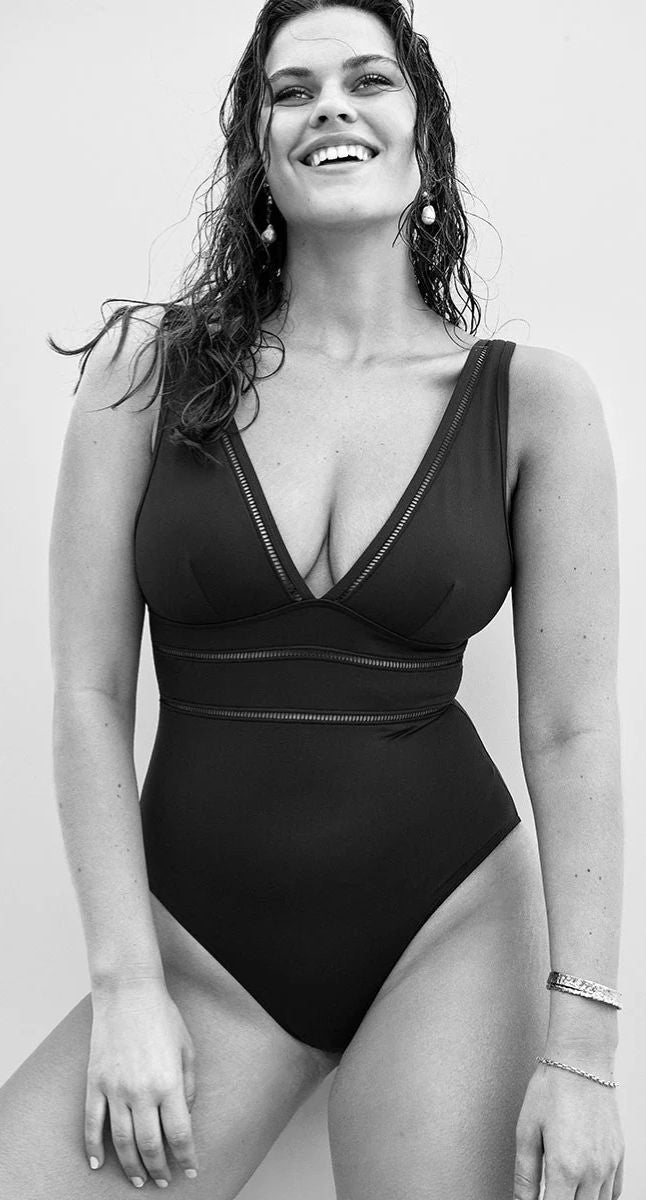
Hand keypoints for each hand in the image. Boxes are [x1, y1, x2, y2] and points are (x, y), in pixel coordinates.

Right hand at [84, 978, 198, 1187]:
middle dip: (159, 1169)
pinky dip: (93, 1148)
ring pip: (122, 1141)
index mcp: (169, 1083)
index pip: (180, 1134)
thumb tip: (186, 1117)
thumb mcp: (188, 1049)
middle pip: (150, 1145)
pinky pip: (92, 1123)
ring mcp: (115, 1088)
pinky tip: (98, 1164)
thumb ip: (189, 1086)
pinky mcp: (95, 1082)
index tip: (190, 1171)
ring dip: (131, 1166)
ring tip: (138, 1180)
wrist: (128, 992)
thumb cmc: (163, 1017)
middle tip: (163, 1181)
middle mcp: (142, 1091)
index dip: (186, 1157)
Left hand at [513, 1061, 623, 1199]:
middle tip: (547, 1191)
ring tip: (563, 1189)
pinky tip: (584, 1188)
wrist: (582, 1061)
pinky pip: (613, 1192)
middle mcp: (592, 1171)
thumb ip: (525, 1174)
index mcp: (565, 1167)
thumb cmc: (552, 1088)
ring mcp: (609, 1164)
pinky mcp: (619, 1155)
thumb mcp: (527, 1130)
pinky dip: (599, 1197)